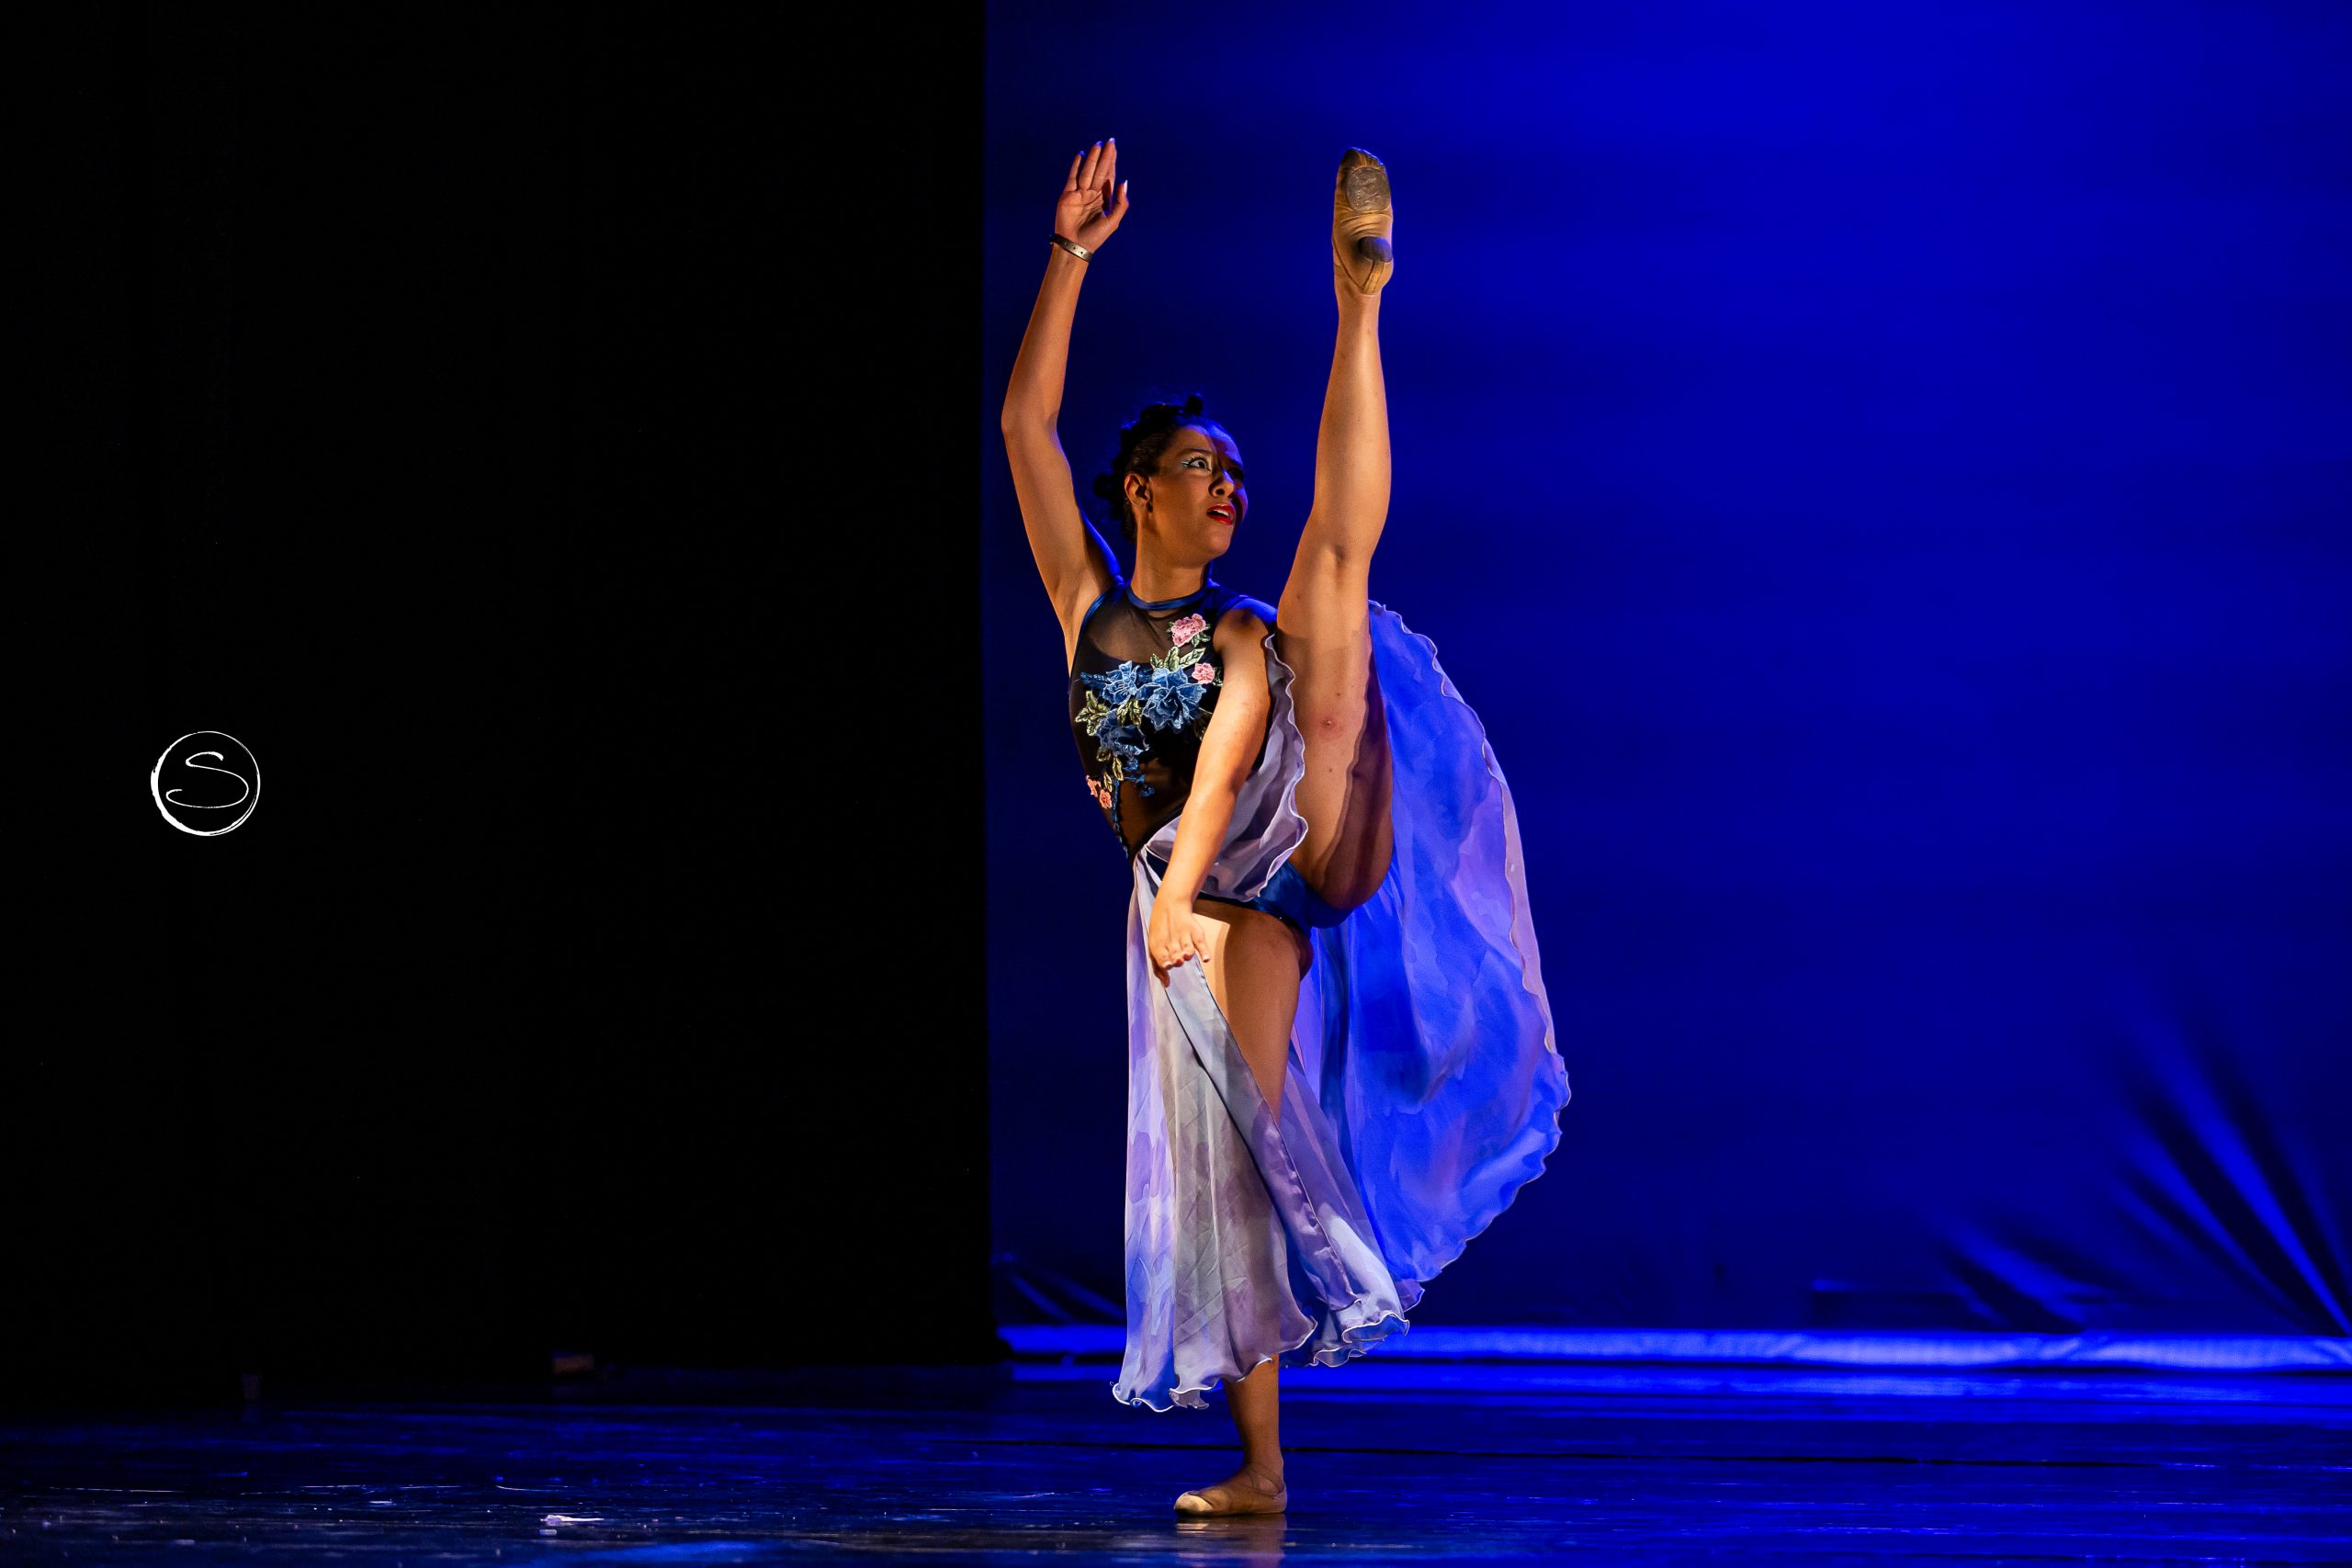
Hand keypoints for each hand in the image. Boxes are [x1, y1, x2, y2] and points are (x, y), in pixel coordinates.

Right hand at [1056, 138, 1129, 252]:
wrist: (1075, 246)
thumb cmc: (1096, 237)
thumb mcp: (1114, 221)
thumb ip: (1120, 202)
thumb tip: (1124, 182)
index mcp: (1104, 199)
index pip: (1109, 176)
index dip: (1112, 161)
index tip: (1114, 148)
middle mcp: (1092, 194)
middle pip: (1100, 170)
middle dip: (1105, 156)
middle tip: (1110, 141)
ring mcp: (1079, 193)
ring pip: (1087, 171)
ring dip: (1092, 158)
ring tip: (1097, 144)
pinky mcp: (1067, 195)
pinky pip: (1072, 177)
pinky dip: (1076, 166)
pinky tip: (1081, 155)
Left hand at [1146, 892, 1213, 986]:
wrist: (1171, 906)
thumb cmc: (1162, 934)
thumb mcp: (1155, 948)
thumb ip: (1158, 968)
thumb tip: (1166, 985)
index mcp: (1159, 946)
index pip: (1162, 957)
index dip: (1165, 962)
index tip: (1168, 965)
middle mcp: (1172, 941)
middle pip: (1175, 954)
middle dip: (1176, 958)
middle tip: (1177, 959)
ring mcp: (1184, 936)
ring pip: (1187, 948)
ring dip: (1187, 953)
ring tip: (1187, 955)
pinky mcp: (1195, 932)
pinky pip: (1201, 943)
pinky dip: (1204, 951)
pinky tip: (1206, 958)